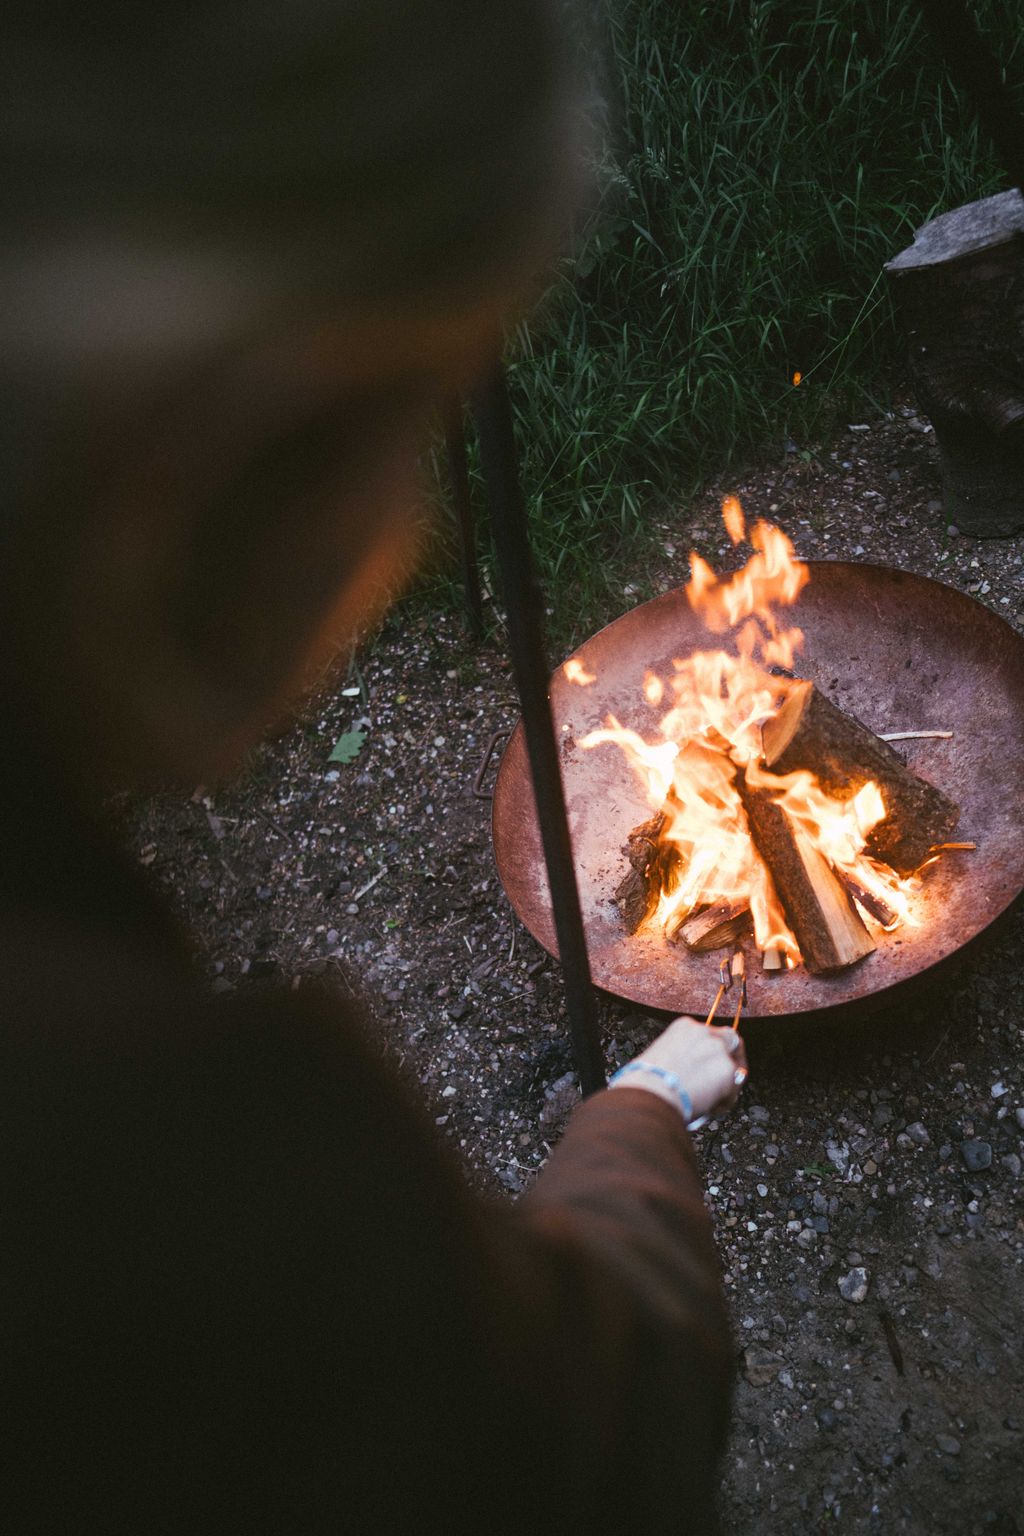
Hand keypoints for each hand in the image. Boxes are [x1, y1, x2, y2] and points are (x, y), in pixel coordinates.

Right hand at [608, 1016, 747, 1124]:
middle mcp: (704, 1032)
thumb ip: (681, 1057)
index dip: (712, 1051)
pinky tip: (708, 1110)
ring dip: (727, 1084)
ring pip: (735, 1067)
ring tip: (709, 1103)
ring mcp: (718, 1049)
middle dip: (731, 1059)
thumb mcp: (661, 1057)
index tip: (709, 1064)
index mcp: (685, 1027)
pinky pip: (734, 1090)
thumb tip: (689, 1073)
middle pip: (731, 1041)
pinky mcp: (727, 1070)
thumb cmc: (645, 1082)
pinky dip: (724, 1102)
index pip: (709, 1034)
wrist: (648, 1093)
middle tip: (726, 1080)